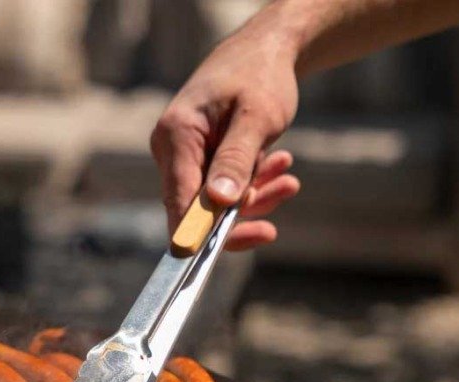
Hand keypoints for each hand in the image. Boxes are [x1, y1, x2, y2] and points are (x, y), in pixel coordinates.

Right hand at [150, 22, 300, 249]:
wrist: (262, 51)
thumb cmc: (259, 76)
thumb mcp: (256, 117)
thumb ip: (235, 160)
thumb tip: (219, 204)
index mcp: (176, 136)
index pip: (179, 200)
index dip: (196, 232)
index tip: (214, 252)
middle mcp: (171, 151)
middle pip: (197, 208)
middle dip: (242, 209)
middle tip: (286, 191)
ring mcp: (184, 159)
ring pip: (214, 203)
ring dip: (255, 195)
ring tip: (287, 175)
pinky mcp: (199, 164)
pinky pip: (223, 191)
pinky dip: (252, 186)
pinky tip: (278, 167)